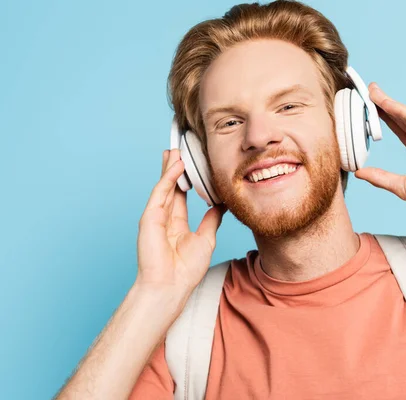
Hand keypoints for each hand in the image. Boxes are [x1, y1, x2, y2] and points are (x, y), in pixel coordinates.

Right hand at [135, 149, 226, 294]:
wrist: (171, 287)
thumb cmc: (185, 270)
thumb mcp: (206, 238)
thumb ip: (211, 219)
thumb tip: (221, 204)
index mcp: (176, 223)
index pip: (181, 195)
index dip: (187, 179)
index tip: (192, 164)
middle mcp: (164, 217)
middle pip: (170, 186)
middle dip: (175, 168)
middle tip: (180, 148)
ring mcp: (155, 217)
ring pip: (164, 185)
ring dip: (170, 167)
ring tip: (177, 149)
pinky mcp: (149, 218)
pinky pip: (160, 193)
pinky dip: (168, 178)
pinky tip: (177, 165)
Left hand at [354, 82, 405, 217]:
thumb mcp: (402, 186)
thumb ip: (380, 178)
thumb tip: (359, 173)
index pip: (399, 130)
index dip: (384, 119)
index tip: (369, 109)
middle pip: (401, 118)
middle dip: (384, 105)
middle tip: (368, 91)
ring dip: (388, 102)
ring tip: (372, 91)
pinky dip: (398, 109)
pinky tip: (385, 102)